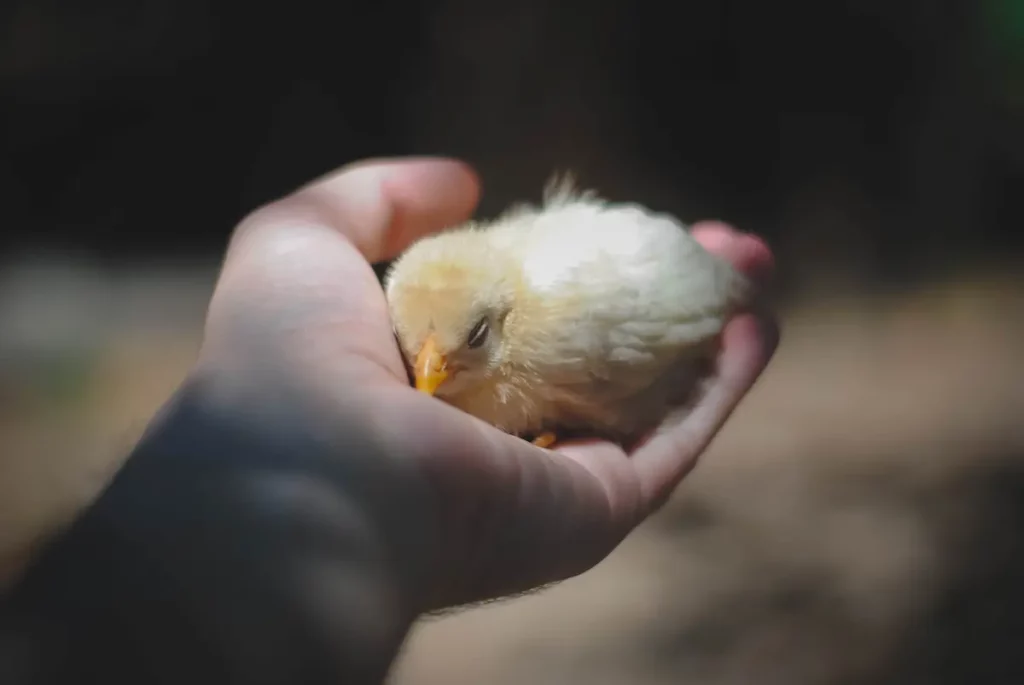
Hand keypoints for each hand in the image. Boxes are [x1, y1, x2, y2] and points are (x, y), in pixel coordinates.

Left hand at [194, 156, 778, 610]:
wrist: (311, 477)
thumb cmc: (291, 356)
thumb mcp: (304, 240)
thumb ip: (374, 199)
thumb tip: (463, 181)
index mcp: (428, 381)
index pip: (516, 320)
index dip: (570, 265)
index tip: (613, 222)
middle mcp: (492, 437)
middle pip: (597, 357)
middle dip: (656, 296)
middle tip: (707, 243)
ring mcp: (547, 479)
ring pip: (647, 399)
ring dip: (706, 332)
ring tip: (751, 267)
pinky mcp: (594, 511)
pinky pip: (673, 444)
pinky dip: (721, 389)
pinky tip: (757, 326)